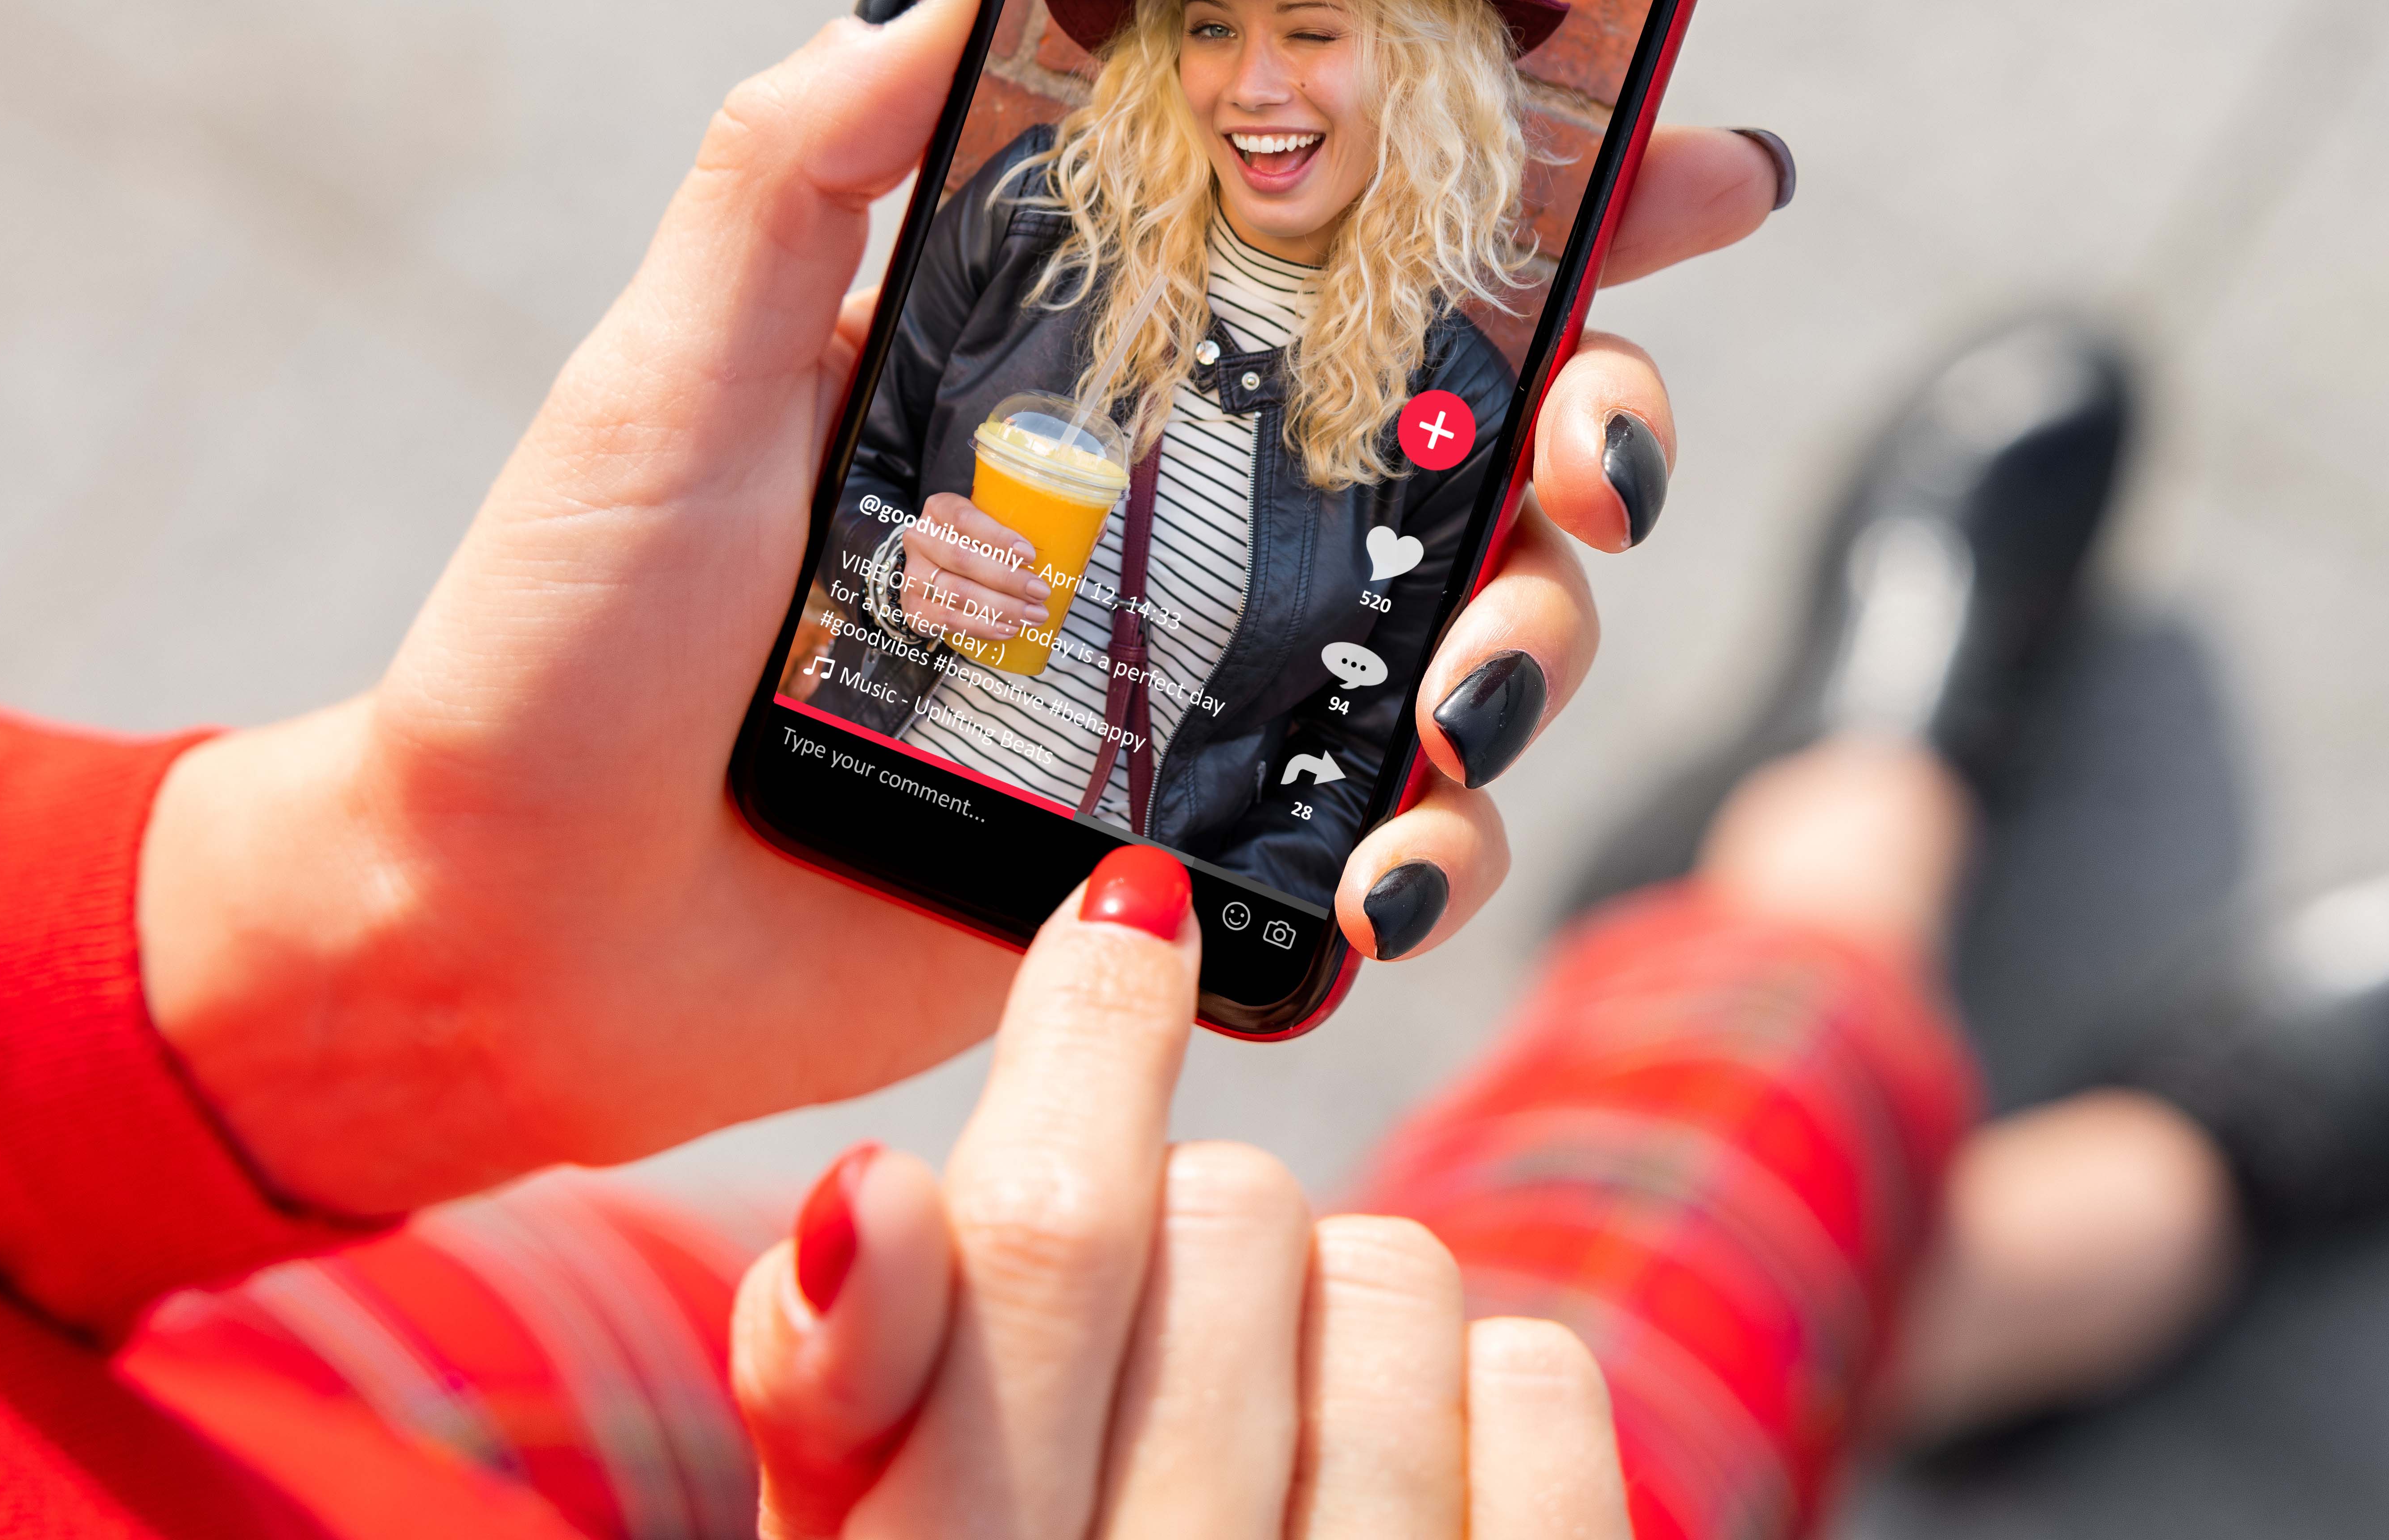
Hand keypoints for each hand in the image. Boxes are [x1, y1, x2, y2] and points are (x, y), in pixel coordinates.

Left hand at [137, 0, 1788, 1214]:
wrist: (510, 926)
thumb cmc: (566, 635)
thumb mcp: (676, 361)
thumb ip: (806, 155)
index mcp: (1096, 360)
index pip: (1366, 243)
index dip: (1564, 197)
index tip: (1701, 161)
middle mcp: (1191, 506)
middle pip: (1490, 436)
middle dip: (1607, 428)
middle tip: (1591, 466)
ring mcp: (1209, 683)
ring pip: (1483, 633)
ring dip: (1534, 653)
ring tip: (1458, 705)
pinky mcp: (1194, 849)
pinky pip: (1393, 835)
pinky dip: (1439, 849)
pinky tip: (1394, 872)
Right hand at [733, 848, 1631, 1538]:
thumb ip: (845, 1393)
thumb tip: (868, 1194)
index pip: (1029, 1244)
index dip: (1082, 1037)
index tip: (1127, 907)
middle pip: (1226, 1220)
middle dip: (1184, 1233)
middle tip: (1153, 1353)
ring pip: (1391, 1268)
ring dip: (1329, 1319)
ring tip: (1267, 1453)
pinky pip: (1543, 1379)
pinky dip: (1481, 1394)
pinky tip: (1401, 1486)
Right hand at [900, 495, 1045, 640]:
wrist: (931, 569)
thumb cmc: (973, 543)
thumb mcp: (987, 524)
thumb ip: (1017, 527)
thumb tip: (1080, 539)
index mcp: (939, 509)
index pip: (964, 520)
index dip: (997, 537)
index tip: (1030, 554)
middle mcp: (920, 539)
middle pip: (963, 560)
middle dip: (1007, 579)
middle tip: (1040, 591)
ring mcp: (913, 575)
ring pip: (958, 593)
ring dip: (1001, 608)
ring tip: (1033, 615)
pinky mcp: (915, 608)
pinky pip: (949, 620)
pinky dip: (982, 627)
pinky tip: (1008, 629)